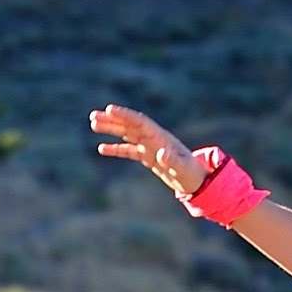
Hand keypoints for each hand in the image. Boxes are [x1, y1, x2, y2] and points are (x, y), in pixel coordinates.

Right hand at [88, 104, 206, 196]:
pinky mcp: (149, 157)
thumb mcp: (183, 168)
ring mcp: (151, 147)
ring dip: (111, 129)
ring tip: (93, 124)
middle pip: (130, 125)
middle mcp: (155, 139)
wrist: (198, 182)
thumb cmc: (193, 174)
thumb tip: (161, 154)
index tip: (109, 109)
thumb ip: (172, 160)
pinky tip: (101, 148)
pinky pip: (129, 150)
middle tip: (93, 116)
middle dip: (113, 120)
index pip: (141, 122)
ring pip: (127, 135)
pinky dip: (116, 148)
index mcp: (162, 137)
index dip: (125, 115)